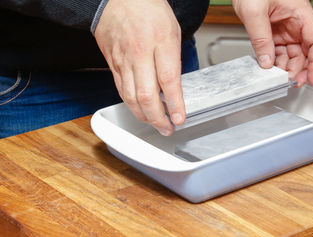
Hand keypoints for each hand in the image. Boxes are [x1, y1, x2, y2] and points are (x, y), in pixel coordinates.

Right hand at [94, 0, 184, 135]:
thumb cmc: (148, 9)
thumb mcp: (172, 30)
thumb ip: (173, 60)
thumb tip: (174, 88)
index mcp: (160, 41)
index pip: (169, 80)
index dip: (175, 104)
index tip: (180, 118)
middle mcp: (140, 52)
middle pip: (147, 95)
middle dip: (158, 118)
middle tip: (167, 128)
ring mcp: (123, 59)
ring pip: (131, 97)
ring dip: (144, 116)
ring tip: (155, 124)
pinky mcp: (112, 63)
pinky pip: (121, 89)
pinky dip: (131, 104)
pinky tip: (139, 110)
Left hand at [232, 0, 312, 86]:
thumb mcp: (254, 11)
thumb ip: (261, 38)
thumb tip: (266, 61)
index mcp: (301, 14)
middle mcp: (296, 23)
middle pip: (306, 53)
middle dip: (300, 70)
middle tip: (289, 82)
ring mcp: (285, 29)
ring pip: (292, 55)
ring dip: (286, 68)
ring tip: (277, 78)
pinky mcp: (274, 33)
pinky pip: (278, 52)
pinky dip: (275, 63)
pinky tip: (270, 69)